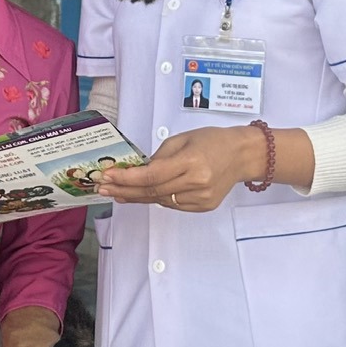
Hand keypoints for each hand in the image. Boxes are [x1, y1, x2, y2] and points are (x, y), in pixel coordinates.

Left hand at [97, 127, 264, 213]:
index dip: (126, 179)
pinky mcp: (203, 206)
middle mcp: (196, 184)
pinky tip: (144, 194)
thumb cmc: (214, 141)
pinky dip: (157, 198)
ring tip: (118, 192)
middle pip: (152, 192)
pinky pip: (172, 204)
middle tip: (103, 189)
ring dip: (137, 197)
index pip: (151, 176)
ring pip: (160, 201)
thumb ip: (159, 157)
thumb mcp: (182, 139)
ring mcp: (200, 198)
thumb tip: (137, 172)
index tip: (107, 177)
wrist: (241, 155)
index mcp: (191, 163)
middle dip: (124, 190)